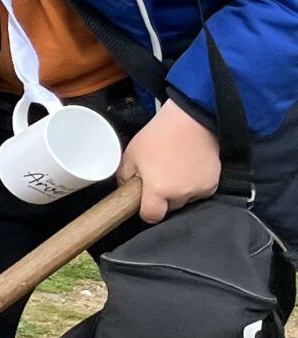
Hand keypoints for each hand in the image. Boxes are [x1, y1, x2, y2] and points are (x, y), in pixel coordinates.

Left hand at [118, 98, 221, 221]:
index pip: (151, 216)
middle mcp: (180, 194)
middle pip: (169, 207)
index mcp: (158, 190)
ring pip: (185, 200)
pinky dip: (194, 185)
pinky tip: (188, 168)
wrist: (191, 121)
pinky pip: (199, 192)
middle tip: (160, 176)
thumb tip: (125, 191)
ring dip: (179, 191)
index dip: (146, 211)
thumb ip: (124, 177)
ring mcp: (199, 190)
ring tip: (175, 169)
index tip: (145, 203)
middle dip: (163, 197)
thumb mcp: (131, 154)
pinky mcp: (213, 184)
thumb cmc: (159, 135)